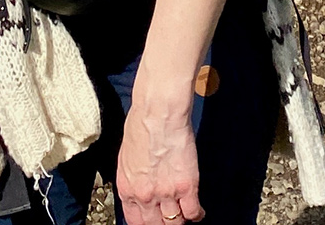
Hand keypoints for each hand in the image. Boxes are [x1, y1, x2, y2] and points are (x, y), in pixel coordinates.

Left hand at [115, 92, 202, 224]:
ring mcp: (166, 193)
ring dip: (179, 218)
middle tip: (168, 216)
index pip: (135, 221)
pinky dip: (196, 214)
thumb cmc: (141, 124)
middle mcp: (145, 195)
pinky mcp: (186, 186)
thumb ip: (133, 177)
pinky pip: (193, 213)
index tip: (152, 221)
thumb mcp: (127, 156)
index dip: (145, 223)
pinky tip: (197, 209)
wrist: (157, 111)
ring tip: (182, 211)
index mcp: (127, 187)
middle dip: (162, 223)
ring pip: (175, 223)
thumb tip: (140, 187)